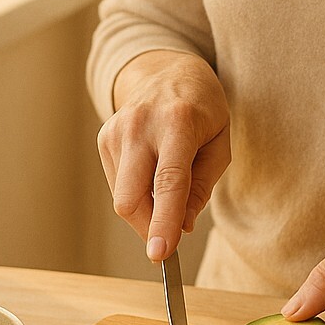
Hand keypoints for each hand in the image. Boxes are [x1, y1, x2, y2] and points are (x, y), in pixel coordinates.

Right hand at [97, 50, 230, 262]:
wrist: (167, 71)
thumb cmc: (202, 110)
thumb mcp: (220, 144)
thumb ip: (201, 187)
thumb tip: (181, 226)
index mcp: (178, 123)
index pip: (168, 182)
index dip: (163, 222)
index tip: (160, 254)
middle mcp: (141, 125)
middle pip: (130, 198)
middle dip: (148, 227)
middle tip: (170, 234)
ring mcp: (117, 130)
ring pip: (121, 197)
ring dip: (144, 210)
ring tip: (166, 188)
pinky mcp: (104, 137)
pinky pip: (116, 184)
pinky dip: (134, 192)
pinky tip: (150, 172)